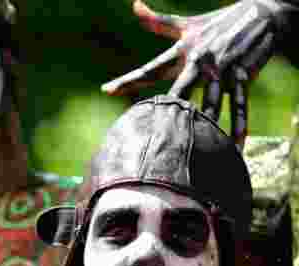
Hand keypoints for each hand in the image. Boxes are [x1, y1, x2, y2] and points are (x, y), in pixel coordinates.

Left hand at [102, 0, 296, 146]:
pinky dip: (239, 126)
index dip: (129, 79)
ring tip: (194, 146)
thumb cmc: (218, 23)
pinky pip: (240, 104)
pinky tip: (234, 146)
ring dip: (204, 124)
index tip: (108, 90)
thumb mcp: (187, 23)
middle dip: (166, 107)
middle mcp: (200, 60)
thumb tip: (134, 5)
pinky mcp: (244, 74)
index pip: (151, 68)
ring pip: (211, 103)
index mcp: (184, 50)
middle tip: (151, 126)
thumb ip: (157, 21)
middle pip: (179, 90)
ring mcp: (223, 69)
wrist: (264, 13)